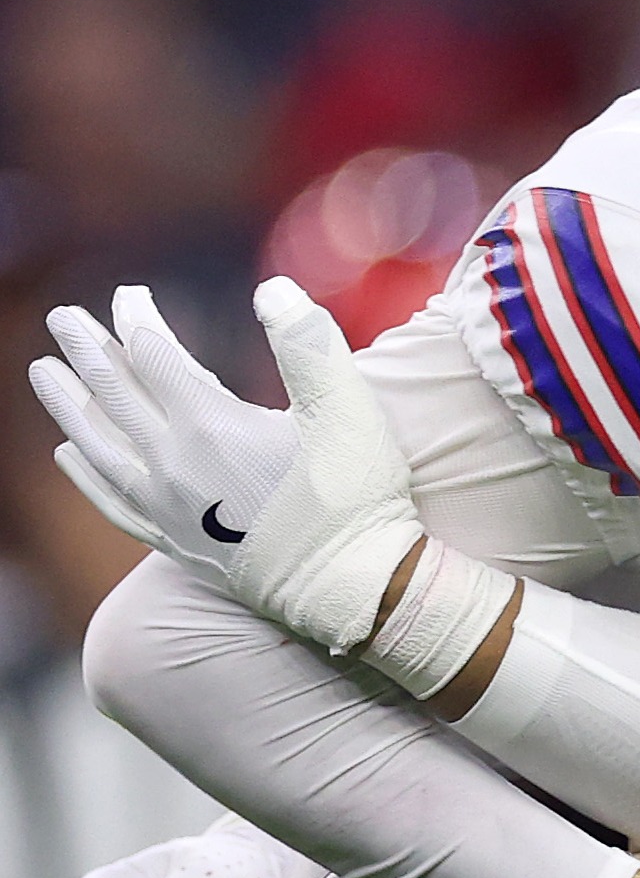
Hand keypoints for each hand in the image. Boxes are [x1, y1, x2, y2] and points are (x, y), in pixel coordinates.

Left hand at [31, 279, 423, 653]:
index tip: (129, 295)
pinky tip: (70, 454)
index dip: (138, 320)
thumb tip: (272, 288)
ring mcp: (167, 507)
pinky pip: (110, 500)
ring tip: (44, 373)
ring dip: (67, 404)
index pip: (153, 357)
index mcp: (211, 425)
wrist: (352, 588)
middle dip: (86, 350)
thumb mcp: (347, 411)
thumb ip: (309, 344)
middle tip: (63, 319)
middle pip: (113, 394)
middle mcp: (173, 464)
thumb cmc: (356, 498)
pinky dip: (83, 472)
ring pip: (97, 445)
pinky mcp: (173, 543)